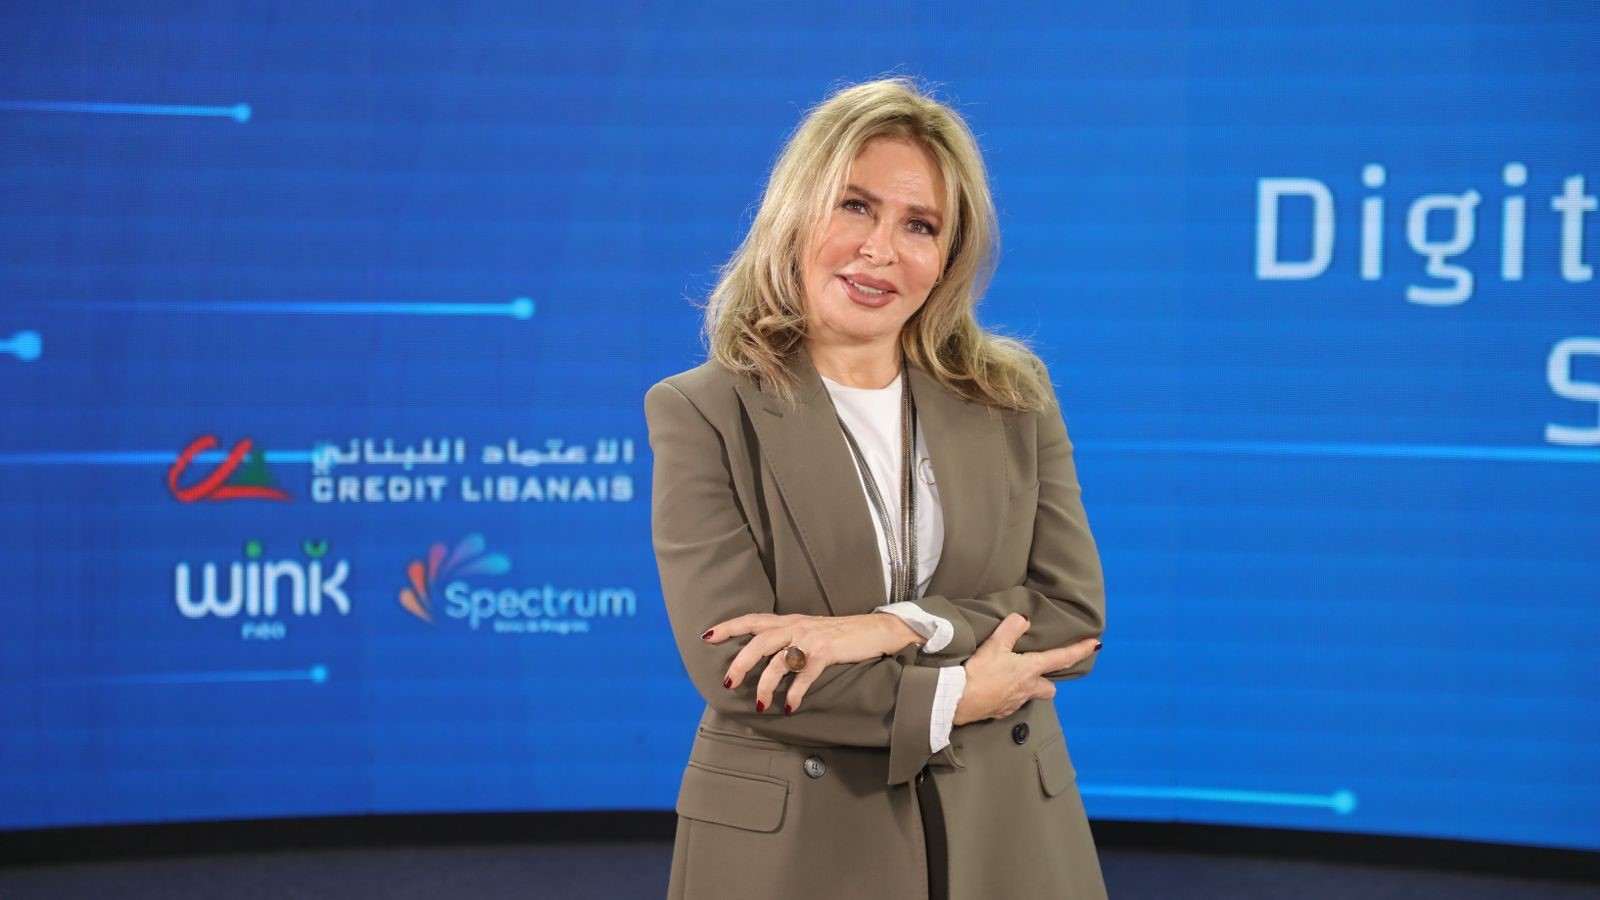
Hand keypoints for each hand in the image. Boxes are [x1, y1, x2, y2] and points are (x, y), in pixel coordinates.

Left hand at [703, 613, 923, 713]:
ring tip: (761, 705)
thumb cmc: (843, 634)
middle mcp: (796, 626)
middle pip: (759, 642)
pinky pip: (804, 675)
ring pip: (778, 661)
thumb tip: (768, 659)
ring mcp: (811, 638)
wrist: (877, 629)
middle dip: (740, 663)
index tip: (707, 636)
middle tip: (728, 684)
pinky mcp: (826, 651)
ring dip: (766, 685)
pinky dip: (795, 692)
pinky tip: (789, 706)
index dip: (729, 627)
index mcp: (790, 621)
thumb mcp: (811, 631)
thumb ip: (790, 639)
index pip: (753, 620)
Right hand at [954, 613, 1100, 725]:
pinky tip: (996, 689)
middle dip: (1048, 680)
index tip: (1096, 645)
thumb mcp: (994, 645)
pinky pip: (1011, 703)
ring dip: (1028, 688)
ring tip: (1013, 677)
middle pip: (1049, 687)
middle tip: (1039, 670)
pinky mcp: (1001, 711)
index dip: (1080, 650)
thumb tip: (1023, 619)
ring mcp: (1015, 702)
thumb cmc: (978, 674)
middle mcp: (1028, 688)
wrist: (959, 701)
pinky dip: (1008, 695)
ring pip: (1030, 696)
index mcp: (1030, 669)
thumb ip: (1011, 629)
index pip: (1062, 658)